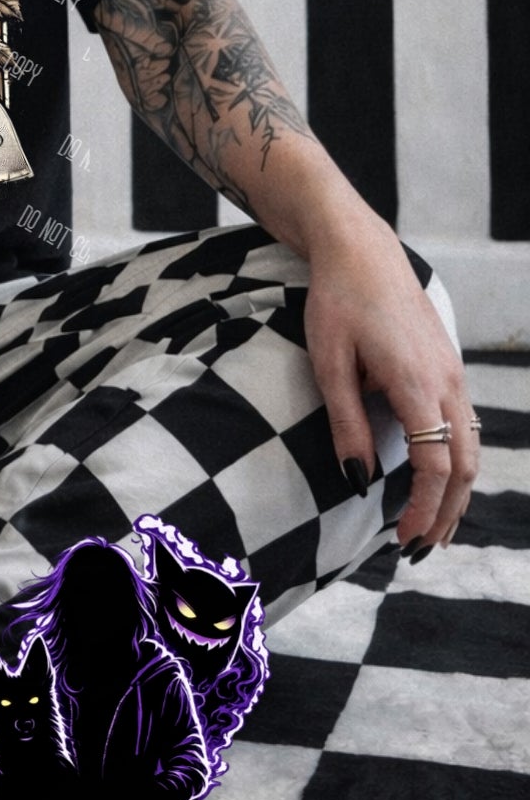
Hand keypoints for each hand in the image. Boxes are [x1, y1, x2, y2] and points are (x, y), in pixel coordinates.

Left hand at [304, 215, 477, 554]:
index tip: (401, 539)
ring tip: (433, 527)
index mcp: (416, 383)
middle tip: (418, 549)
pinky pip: (464, 425)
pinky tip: (437, 479)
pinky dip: (457, 462)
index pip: (435, 466)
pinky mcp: (449, 366)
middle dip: (445, 513)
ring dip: (455, 492)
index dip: (421, 508)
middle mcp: (446, 381)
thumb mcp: (329, 364)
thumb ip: (346, 424)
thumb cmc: (337, 302)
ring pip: (470, 447)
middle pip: (463, 466)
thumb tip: (357, 480)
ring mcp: (453, 372)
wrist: (360, 249)